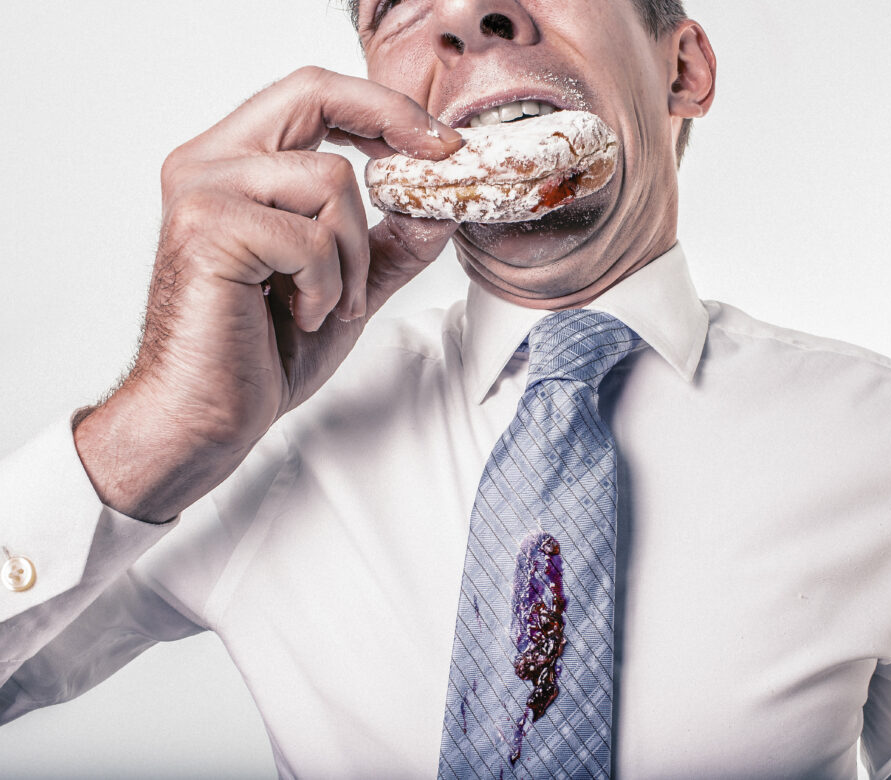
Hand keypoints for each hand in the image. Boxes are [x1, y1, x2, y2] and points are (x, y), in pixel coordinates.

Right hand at [74, 67, 461, 521]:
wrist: (207, 417)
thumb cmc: (262, 353)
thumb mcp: (346, 284)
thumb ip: (389, 242)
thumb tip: (443, 205)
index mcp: (233, 164)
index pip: (312, 93)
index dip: (383, 106)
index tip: (439, 142)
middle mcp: (208, 163)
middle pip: (314, 93)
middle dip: (391, 122)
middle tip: (440, 161)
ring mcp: (202, 191)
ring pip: (331, 179)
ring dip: (353, 254)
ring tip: (328, 302)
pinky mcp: (209, 230)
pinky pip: (313, 237)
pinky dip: (327, 285)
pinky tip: (301, 315)